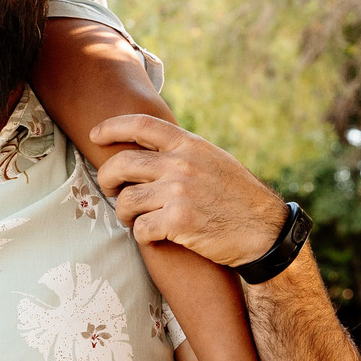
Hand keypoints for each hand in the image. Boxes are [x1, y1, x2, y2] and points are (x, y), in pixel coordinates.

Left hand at [92, 114, 287, 266]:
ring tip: (133, 218)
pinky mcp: (178, 222)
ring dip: (124, 213)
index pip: (140, 124)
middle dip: (107, 177)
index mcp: (188, 144)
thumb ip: (182, 151)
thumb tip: (149, 143)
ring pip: (126, 200)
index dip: (112, 127)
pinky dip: (140, 235)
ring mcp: (178, 192)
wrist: (264, 231)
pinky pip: (140, 229)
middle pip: (122, 163)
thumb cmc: (237, 196)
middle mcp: (181, 164)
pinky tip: (151, 236)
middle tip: (108, 188)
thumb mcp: (212, 159)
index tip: (95, 135)